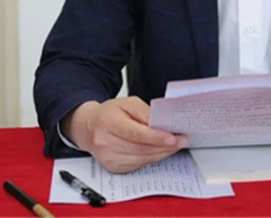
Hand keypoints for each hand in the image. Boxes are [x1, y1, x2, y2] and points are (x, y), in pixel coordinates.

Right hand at [61, 97, 187, 172]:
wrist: (89, 127)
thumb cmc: (109, 114)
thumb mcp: (127, 103)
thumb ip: (144, 112)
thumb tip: (161, 124)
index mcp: (108, 122)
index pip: (135, 133)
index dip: (156, 137)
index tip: (173, 138)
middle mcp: (105, 142)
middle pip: (141, 148)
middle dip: (165, 146)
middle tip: (182, 140)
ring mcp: (108, 157)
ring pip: (142, 159)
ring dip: (162, 153)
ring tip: (175, 145)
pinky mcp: (113, 167)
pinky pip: (139, 165)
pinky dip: (152, 158)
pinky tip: (160, 151)